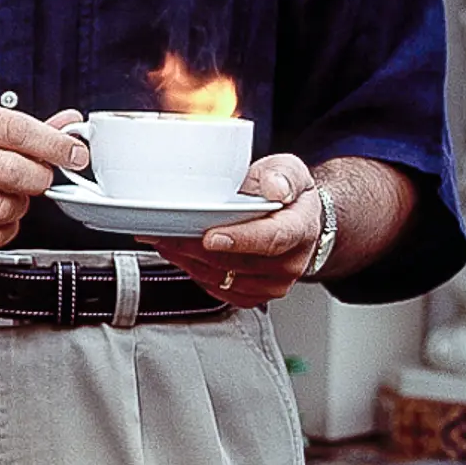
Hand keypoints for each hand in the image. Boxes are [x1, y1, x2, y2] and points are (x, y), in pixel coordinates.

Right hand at [0, 101, 88, 253]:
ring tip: (8, 194)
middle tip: (37, 175)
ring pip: (5, 209)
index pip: (16, 130)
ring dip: (19, 205)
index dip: (53, 144)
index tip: (74, 153)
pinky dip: (3, 228)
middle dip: (38, 177)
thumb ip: (23, 126)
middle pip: (13, 173)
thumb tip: (68, 127)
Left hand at [146, 152, 317, 308]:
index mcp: (299, 228)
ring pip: (225, 279)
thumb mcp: (290, 170)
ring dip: (190, 261)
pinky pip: (221, 291)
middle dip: (197, 248)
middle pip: (239, 262)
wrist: (296, 219)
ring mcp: (273, 282)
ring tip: (166, 240)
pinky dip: (195, 273)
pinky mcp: (256, 294)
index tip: (209, 236)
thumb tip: (276, 187)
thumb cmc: (289, 194)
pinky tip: (180, 255)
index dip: (238, 240)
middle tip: (168, 231)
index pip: (271, 239)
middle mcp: (290, 262)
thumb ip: (283, 175)